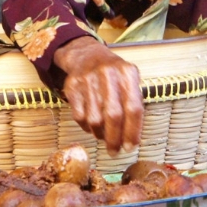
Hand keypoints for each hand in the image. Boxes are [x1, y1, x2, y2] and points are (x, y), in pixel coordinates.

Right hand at [54, 36, 143, 154]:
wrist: (87, 55)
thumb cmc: (114, 75)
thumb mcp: (130, 80)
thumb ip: (134, 103)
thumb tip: (133, 137)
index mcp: (127, 73)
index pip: (134, 107)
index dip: (133, 131)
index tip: (131, 147)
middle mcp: (108, 74)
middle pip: (113, 116)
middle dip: (115, 139)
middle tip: (115, 151)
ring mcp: (88, 79)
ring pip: (94, 119)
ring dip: (100, 134)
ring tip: (103, 137)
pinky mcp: (72, 87)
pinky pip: (79, 116)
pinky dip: (86, 127)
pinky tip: (92, 126)